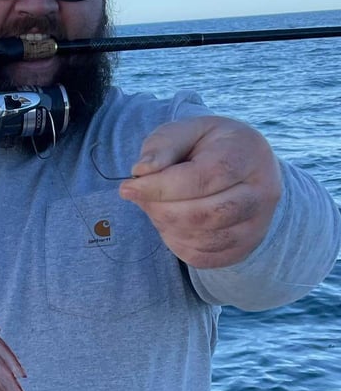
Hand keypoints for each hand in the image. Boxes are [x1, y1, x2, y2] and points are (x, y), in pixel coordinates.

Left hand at [119, 116, 281, 268]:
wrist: (243, 169)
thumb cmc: (207, 147)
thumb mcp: (186, 132)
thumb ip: (163, 145)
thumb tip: (143, 170)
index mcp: (248, 153)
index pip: (202, 178)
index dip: (160, 188)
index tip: (127, 188)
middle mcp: (263, 191)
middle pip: (204, 215)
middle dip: (161, 210)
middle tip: (141, 198)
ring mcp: (258, 224)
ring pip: (203, 239)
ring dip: (167, 227)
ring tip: (157, 207)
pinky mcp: (245, 248)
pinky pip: (204, 258)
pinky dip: (178, 244)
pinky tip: (172, 224)